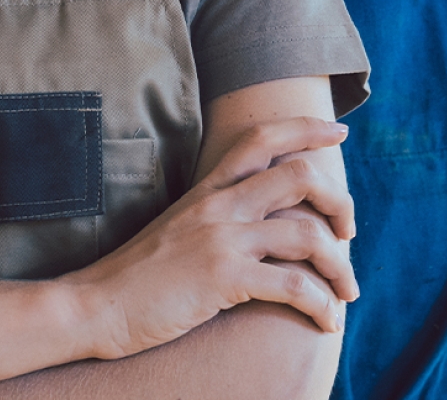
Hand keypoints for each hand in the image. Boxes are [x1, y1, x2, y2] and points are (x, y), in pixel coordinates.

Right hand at [63, 116, 356, 359]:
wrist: (97, 304)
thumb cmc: (141, 273)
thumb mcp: (183, 225)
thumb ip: (221, 212)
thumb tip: (268, 215)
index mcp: (210, 187)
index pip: (264, 137)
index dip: (307, 127)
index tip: (339, 132)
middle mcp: (220, 203)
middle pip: (300, 175)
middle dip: (339, 201)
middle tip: (349, 231)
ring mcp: (221, 238)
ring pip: (306, 234)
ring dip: (339, 264)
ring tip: (347, 290)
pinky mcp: (222, 278)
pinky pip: (291, 285)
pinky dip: (320, 303)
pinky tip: (326, 319)